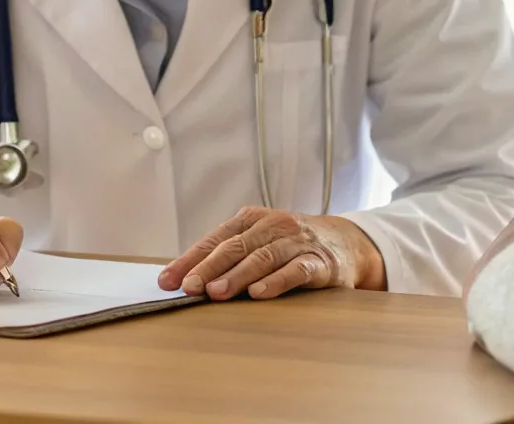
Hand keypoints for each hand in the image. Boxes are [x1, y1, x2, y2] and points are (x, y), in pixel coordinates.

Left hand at [157, 207, 385, 300]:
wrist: (346, 242)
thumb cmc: (290, 244)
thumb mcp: (259, 240)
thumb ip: (228, 254)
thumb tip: (184, 279)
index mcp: (252, 219)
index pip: (215, 240)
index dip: (190, 260)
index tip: (167, 281)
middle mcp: (273, 226)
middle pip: (235, 247)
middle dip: (208, 268)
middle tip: (189, 288)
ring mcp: (297, 242)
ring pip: (262, 258)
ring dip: (237, 276)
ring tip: (216, 293)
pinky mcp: (319, 262)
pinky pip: (296, 270)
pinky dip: (277, 281)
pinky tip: (259, 294)